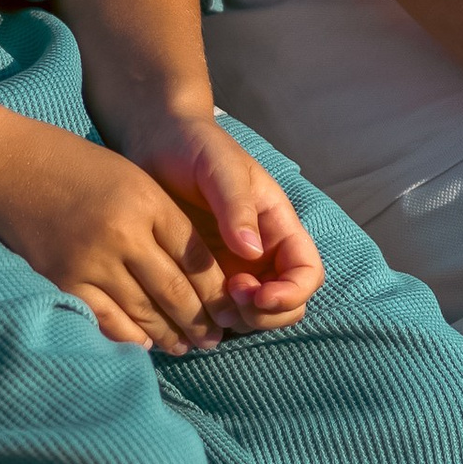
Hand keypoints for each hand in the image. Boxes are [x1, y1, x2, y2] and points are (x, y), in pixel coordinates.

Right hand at [0, 115, 237, 353]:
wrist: (3, 163)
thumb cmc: (70, 164)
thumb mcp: (128, 176)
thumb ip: (160, 218)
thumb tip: (193, 270)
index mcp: (147, 200)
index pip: (196, 257)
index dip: (217, 290)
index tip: (229, 308)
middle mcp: (123, 232)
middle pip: (176, 289)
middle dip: (200, 320)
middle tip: (215, 339)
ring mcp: (90, 259)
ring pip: (144, 310)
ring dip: (170, 334)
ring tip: (187, 346)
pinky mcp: (62, 278)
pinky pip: (106, 318)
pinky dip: (129, 335)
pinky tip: (145, 344)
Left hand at [119, 113, 324, 334]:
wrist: (155, 143)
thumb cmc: (195, 146)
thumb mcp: (220, 167)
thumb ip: (237, 206)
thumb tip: (252, 252)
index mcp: (278, 227)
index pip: (307, 273)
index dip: (292, 293)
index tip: (261, 295)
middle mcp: (262, 255)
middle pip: (287, 305)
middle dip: (265, 313)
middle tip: (230, 297)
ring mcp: (232, 269)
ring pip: (252, 316)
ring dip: (238, 320)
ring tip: (205, 299)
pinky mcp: (201, 279)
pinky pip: (214, 313)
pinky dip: (208, 320)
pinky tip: (184, 305)